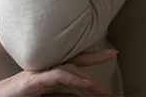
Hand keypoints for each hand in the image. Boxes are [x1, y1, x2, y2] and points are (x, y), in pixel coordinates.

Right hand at [0, 49, 116, 96]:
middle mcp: (42, 69)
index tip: (108, 53)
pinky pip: (58, 77)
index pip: (70, 62)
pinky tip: (87, 85)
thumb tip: (78, 95)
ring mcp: (36, 73)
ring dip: (89, 81)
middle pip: (72, 61)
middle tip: (113, 53)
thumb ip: (58, 96)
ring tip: (105, 91)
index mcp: (45, 73)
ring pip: (68, 70)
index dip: (88, 57)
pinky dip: (75, 81)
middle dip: (93, 57)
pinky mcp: (32, 80)